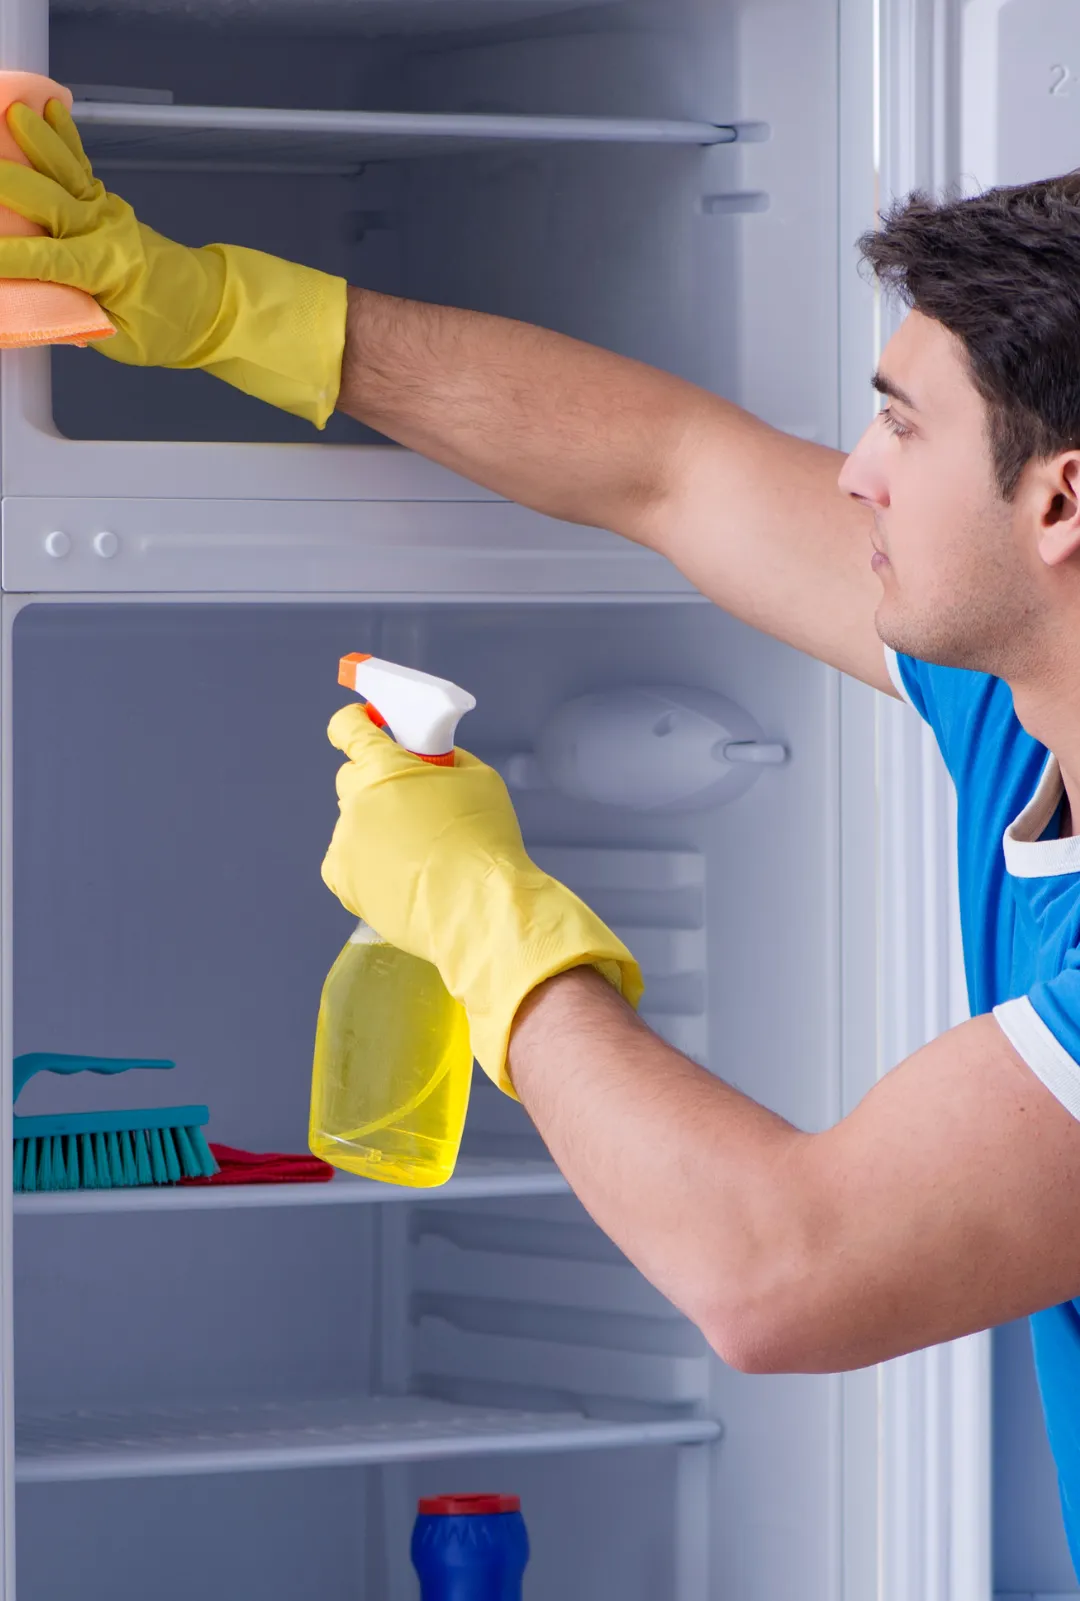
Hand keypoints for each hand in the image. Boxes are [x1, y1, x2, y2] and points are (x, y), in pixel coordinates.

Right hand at [0, 99, 346, 425]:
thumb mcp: (122, 343)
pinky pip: (80, 165)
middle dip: (8, 185)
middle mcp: (104, 232)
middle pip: (48, 202)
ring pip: (65, 171)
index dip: (9, 256)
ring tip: (11, 112)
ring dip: (36, 141)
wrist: (209, 305)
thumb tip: (32, 307)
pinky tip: (47, 108)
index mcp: (106, 270)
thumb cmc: (167, 329)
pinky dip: (63, 136)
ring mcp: (106, 212)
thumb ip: (78, 323)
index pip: (46, 260)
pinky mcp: (106, 203)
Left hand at [322, 704, 642, 1093]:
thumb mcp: (479, 778)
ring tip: (418, 854)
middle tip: (412, 800)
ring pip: (354, 824)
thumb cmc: (485, 839)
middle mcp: (355, 801)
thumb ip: (445, 762)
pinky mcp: (343, 882)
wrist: (479, 908)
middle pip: (352, 778)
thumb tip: (431, 764)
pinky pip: (349, 862)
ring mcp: (345, 844)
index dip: (355, 722)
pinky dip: (368, 864)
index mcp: (383, 766)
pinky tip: (401, 875)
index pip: (347, 727)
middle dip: (376, 782)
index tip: (365, 725)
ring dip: (376, 828)